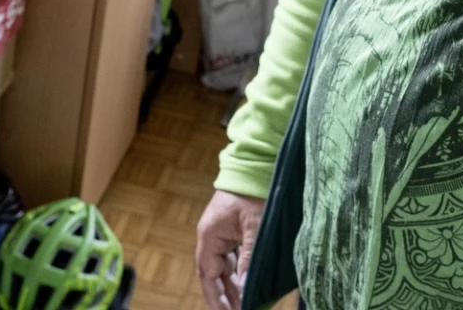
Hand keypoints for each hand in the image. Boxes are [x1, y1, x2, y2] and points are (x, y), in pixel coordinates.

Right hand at [195, 190, 264, 309]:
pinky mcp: (231, 230)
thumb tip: (245, 285)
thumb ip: (249, 257)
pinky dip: (238, 272)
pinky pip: (231, 257)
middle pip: (213, 273)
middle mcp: (211, 236)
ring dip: (232, 285)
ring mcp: (220, 233)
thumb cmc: (253, 193)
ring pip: (223, 266)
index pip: (208, 274)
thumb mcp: (254, 226)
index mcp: (210, 235)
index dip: (216, 296)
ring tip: (244, 304)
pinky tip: (247, 284)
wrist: (255, 167)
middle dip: (224, 295)